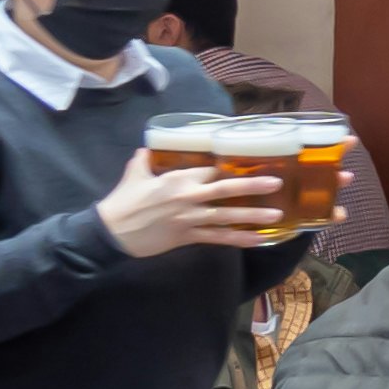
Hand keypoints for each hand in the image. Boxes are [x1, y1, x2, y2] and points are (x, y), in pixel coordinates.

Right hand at [101, 159, 293, 257]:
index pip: (210, 169)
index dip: (229, 167)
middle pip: (226, 189)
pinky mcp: (187, 237)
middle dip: (253, 186)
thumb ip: (145, 160)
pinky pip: (218, 238)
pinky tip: (257, 240)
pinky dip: (238, 239)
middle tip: (277, 183)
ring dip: (253, 216)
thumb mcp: (134, 173)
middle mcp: (188, 197)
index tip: (249, 164)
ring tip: (277, 215)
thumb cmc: (123, 201)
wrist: (111, 233)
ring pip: (227, 216)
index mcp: (177, 178)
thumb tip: (147, 148)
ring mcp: (190, 219)